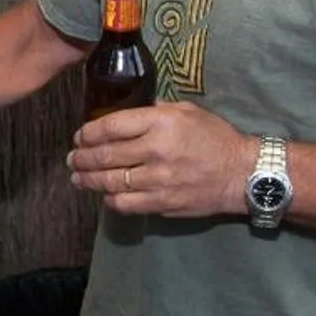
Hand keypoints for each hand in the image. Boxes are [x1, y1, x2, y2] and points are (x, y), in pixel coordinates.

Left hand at [67, 102, 252, 218]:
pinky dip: (109, 199)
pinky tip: (103, 194)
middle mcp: (156, 150)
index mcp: (161, 122)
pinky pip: (125, 204)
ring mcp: (158, 180)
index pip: (111, 126)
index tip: (79, 137)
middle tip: (73, 159)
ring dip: (88, 180)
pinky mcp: (162, 203)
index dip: (88, 133)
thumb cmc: (215, 138)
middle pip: (105, 155)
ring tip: (78, 178)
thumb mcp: (187, 111)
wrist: (242, 173)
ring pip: (110, 182)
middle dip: (82, 158)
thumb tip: (124, 117)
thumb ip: (154, 112)